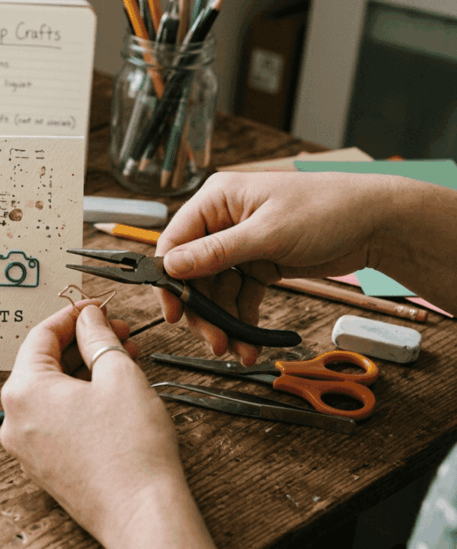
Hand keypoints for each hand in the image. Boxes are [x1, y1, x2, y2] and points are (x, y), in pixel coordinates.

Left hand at [0, 302, 215, 548]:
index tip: (98, 309)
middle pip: (44, 363)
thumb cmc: (131, 452)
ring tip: (123, 361)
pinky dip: (78, 400)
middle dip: (83, 343)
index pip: (42, 335)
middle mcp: (15, 420)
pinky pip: (54, 419)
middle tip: (119, 334)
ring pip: (51, 392)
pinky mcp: (44, 466)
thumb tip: (89, 320)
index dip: (74, 315)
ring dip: (84, 371)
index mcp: (23, 391)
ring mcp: (27, 446)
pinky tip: (110, 394)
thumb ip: (99, 339)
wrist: (141, 514)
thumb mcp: (119, 375)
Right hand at [155, 171, 397, 364]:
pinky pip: (239, 296)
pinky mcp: (259, 264)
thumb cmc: (328, 209)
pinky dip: (242, 319)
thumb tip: (171, 267)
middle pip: (194, 273)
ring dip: (224, 321)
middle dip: (203, 309)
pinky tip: (249, 341)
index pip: (175, 241)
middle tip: (214, 340)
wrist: (377, 222)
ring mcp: (241, 244)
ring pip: (216, 290)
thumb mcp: (268, 233)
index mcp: (217, 199)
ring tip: (236, 348)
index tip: (174, 312)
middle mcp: (224, 221)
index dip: (170, 279)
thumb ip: (216, 252)